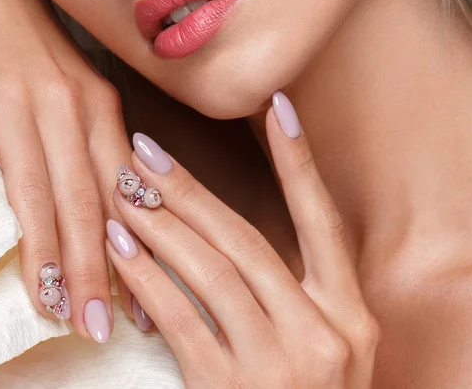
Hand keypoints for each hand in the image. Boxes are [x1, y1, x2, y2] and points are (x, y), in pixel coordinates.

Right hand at [0, 0, 135, 339]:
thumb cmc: (33, 49)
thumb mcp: (79, 93)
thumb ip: (97, 149)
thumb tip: (117, 214)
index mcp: (99, 109)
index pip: (121, 194)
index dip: (133, 253)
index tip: (141, 306)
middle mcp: (63, 106)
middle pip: (83, 199)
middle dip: (93, 269)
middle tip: (96, 325)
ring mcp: (12, 98)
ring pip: (33, 184)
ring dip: (40, 249)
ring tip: (47, 304)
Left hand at [108, 92, 379, 386]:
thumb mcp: (323, 346)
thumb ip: (294, 293)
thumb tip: (227, 232)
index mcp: (350, 315)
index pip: (322, 220)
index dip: (299, 162)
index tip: (275, 109)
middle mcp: (324, 332)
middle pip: (246, 240)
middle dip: (191, 190)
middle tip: (144, 152)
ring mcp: (281, 364)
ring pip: (211, 272)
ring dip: (161, 226)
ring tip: (122, 190)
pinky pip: (182, 319)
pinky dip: (148, 278)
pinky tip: (120, 247)